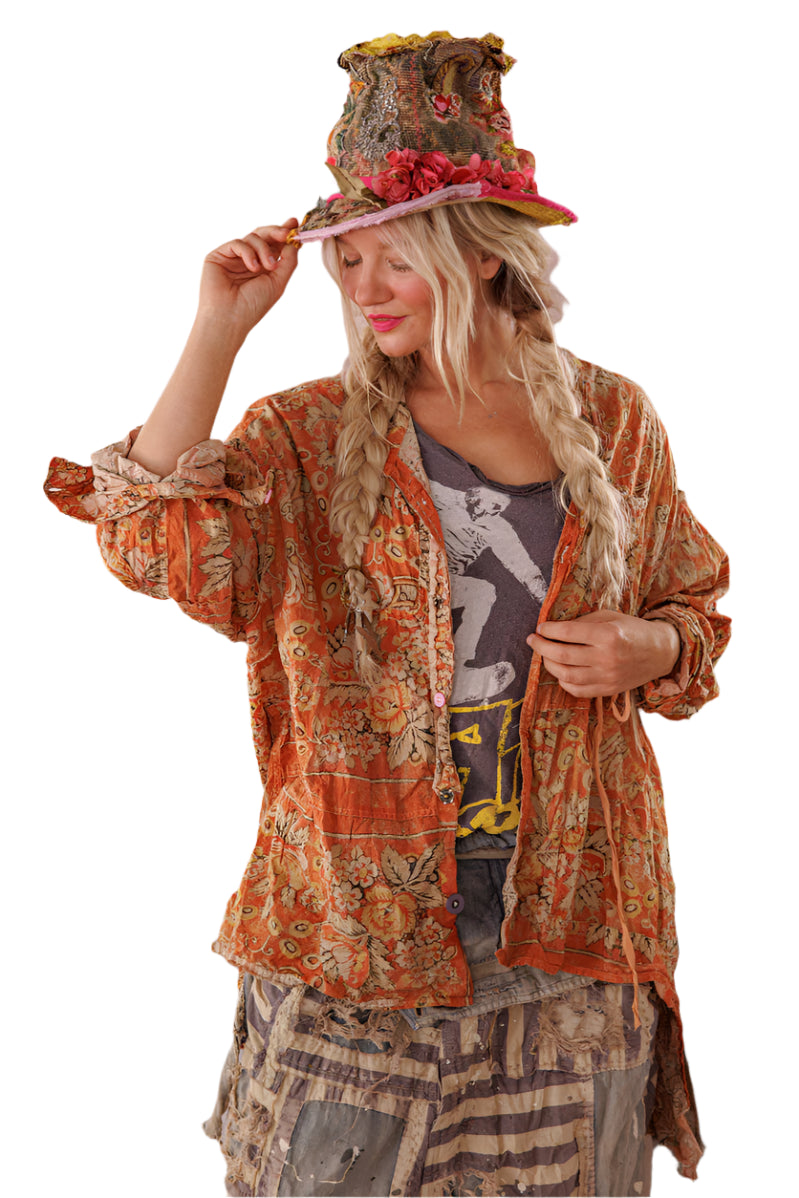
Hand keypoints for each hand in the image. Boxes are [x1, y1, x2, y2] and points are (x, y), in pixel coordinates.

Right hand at [198, 219, 299, 336]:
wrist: (230, 318)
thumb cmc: (253, 306)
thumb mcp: (278, 282)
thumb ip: (288, 261)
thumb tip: (294, 241)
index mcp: (262, 266)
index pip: (274, 244)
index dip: (284, 233)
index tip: (295, 223)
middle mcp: (248, 259)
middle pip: (263, 235)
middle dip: (276, 232)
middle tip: (286, 232)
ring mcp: (233, 257)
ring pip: (252, 237)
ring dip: (264, 249)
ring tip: (268, 267)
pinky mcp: (218, 256)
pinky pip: (237, 243)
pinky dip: (248, 252)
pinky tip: (253, 267)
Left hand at [527, 611, 680, 697]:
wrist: (660, 652)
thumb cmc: (632, 630)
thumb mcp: (609, 617)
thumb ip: (583, 621)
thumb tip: (554, 627)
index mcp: (607, 635)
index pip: (568, 632)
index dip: (549, 630)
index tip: (540, 628)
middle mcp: (606, 658)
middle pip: (562, 654)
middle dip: (542, 647)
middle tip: (533, 640)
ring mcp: (607, 677)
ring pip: (566, 675)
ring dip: (549, 664)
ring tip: (544, 655)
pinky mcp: (608, 690)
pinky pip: (577, 690)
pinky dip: (563, 681)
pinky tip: (560, 671)